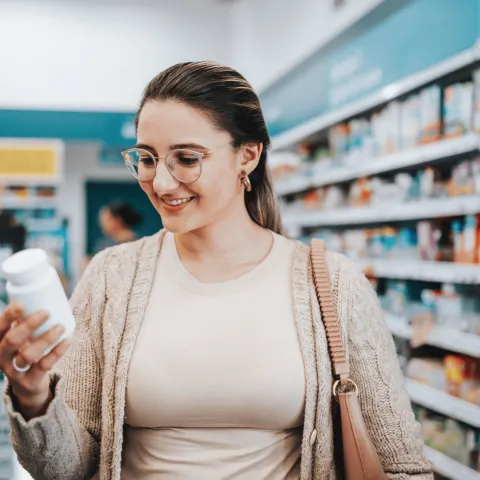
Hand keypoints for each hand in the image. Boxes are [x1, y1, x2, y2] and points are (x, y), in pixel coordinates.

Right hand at [0, 303, 71, 418]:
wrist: (28, 385)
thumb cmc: (26, 350)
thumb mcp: (21, 337)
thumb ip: (25, 321)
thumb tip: (43, 293)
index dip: (7, 316)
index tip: (21, 303)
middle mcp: (2, 357)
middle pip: (11, 341)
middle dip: (28, 325)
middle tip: (46, 312)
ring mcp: (15, 371)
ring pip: (28, 355)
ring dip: (46, 339)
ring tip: (60, 327)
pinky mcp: (30, 381)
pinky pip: (44, 366)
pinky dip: (57, 351)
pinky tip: (67, 340)